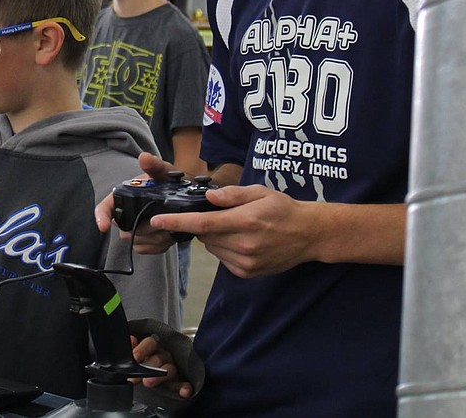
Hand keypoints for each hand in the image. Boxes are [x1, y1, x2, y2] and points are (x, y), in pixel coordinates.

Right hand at [94, 151, 180, 253]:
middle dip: (145, 226)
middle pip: (125, 229)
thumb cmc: (170, 181)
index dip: (101, 217)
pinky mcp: (146, 242)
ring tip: (170, 224)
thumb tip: (144, 157)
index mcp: (124, 196)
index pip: (105, 208)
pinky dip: (160, 244)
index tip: (104, 227)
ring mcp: (136, 230)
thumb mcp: (164, 171)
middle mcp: (126, 214)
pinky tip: (170, 233)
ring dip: (156, 235)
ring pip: (138, 241)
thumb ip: (154, 165)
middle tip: (164, 218)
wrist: (186, 195)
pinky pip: (147, 249)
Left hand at [130, 334, 193, 398]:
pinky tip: (184, 392)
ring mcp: (173, 368)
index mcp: (154, 347)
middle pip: (158, 358)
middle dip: (147, 367)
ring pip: (169, 370)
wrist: (151, 376)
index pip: (150, 343)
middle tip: (136, 375)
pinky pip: (184, 384)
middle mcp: (165, 356)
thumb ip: (133, 348)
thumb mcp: (136, 355)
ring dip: (159, 376)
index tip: (134, 357)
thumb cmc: (144, 363)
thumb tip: (131, 339)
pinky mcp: (179, 382)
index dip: (142, 349)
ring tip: (148, 382)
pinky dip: (185, 387)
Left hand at [150, 184, 315, 277]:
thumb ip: (232, 195)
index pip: (202, 224)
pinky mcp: (247, 273)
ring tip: (235, 227)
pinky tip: (242, 240)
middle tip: (220, 215)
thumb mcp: (260, 192)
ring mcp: (246, 262)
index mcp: (245, 222)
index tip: (157, 221)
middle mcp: (244, 245)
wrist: (309, 234)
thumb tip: (209, 197)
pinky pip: (223, 259)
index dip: (177, 222)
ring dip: (214, 238)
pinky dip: (224, 249)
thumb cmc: (283, 209)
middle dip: (202, 225)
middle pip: (204, 237)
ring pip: (212, 248)